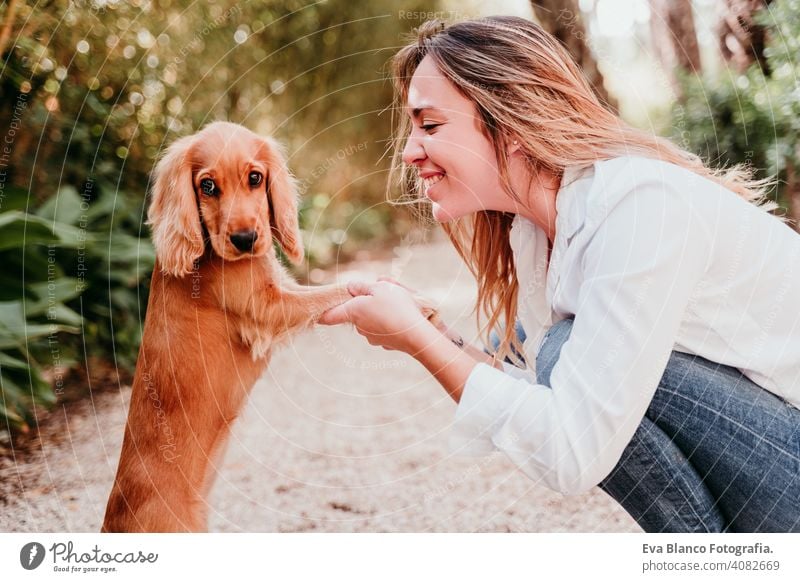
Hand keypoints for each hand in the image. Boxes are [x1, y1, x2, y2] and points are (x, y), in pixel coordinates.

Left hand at [318, 280, 435, 353]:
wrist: (416, 334)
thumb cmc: (396, 307)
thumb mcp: (379, 288)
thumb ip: (362, 286)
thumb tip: (350, 287)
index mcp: (352, 312)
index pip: (330, 316)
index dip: (322, 315)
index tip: (315, 317)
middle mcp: (359, 327)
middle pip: (356, 315)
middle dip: (365, 305)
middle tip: (382, 294)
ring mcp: (372, 338)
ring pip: (372, 321)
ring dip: (380, 313)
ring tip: (397, 305)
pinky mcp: (386, 343)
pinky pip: (385, 330)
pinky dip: (391, 324)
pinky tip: (403, 318)